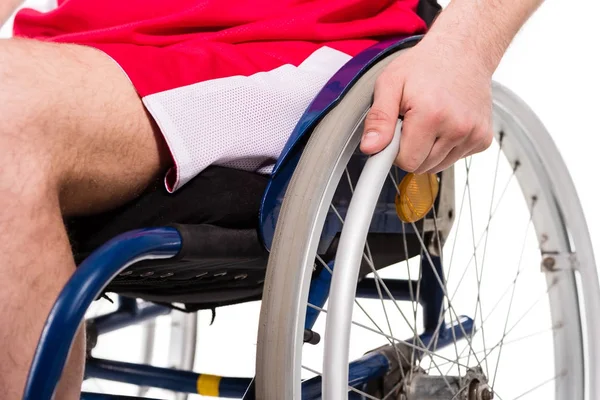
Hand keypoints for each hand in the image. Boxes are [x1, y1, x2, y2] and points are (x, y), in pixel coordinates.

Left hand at [360, 36, 493, 173]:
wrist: (463, 51)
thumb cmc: (424, 66)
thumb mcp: (390, 84)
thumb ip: (378, 119)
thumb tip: (370, 147)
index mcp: (431, 115)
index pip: (407, 162)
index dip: (395, 149)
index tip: (395, 132)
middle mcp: (457, 127)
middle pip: (422, 166)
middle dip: (411, 149)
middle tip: (412, 121)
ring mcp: (473, 134)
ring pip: (437, 166)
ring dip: (428, 149)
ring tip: (428, 119)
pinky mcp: (483, 139)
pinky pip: (454, 158)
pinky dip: (445, 146)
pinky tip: (446, 123)